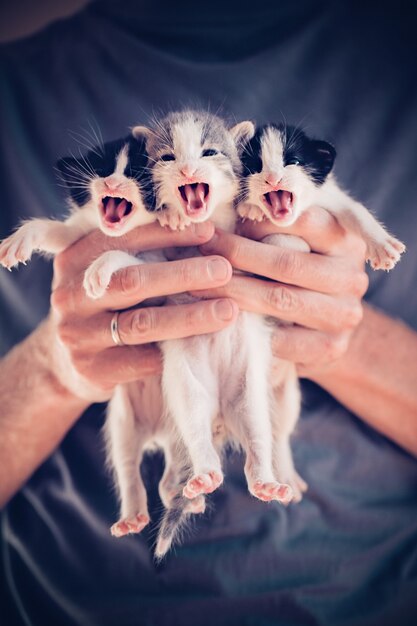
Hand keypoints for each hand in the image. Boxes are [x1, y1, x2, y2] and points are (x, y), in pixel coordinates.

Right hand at [49, 221, 236, 398]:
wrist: (67, 361)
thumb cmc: (104, 305)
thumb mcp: (107, 271)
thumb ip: (137, 252)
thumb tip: (204, 232)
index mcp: (75, 259)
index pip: (123, 239)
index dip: (168, 234)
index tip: (208, 232)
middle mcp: (70, 295)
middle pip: (133, 281)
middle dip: (184, 274)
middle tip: (224, 270)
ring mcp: (79, 335)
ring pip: (142, 323)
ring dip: (190, 316)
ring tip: (228, 310)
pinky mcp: (93, 369)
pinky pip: (143, 360)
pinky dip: (177, 349)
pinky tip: (205, 343)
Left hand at [195, 207, 368, 377]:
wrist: (325, 329)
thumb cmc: (300, 276)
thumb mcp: (297, 244)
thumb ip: (274, 230)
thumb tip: (218, 217)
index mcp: (346, 241)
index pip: (304, 221)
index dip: (260, 222)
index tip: (225, 224)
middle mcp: (352, 276)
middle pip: (287, 262)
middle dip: (237, 255)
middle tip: (201, 251)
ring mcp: (345, 315)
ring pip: (281, 299)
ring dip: (234, 291)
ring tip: (199, 286)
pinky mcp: (331, 348)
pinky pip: (282, 340)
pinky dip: (249, 330)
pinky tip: (221, 321)